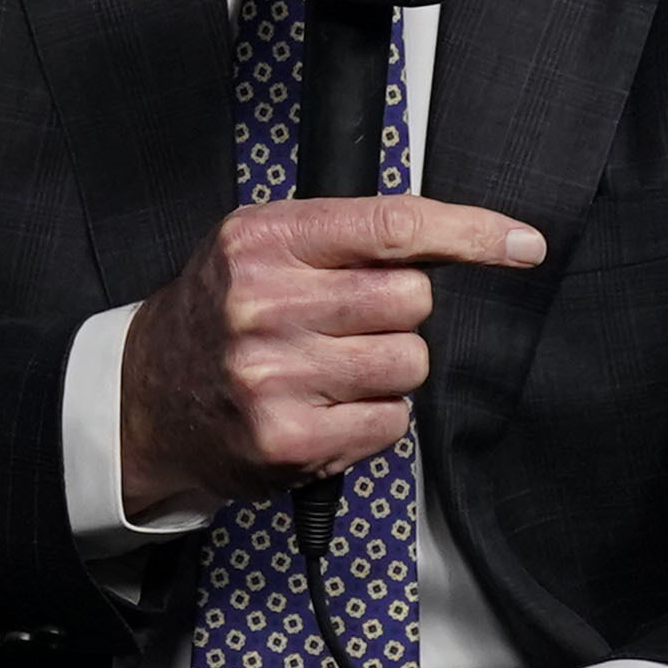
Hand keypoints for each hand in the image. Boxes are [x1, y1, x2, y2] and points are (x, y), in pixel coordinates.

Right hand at [116, 195, 542, 522]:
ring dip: (384, 370)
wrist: (146, 400)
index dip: (470, 233)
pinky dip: (371, 419)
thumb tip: (456, 237)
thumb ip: (346, 236)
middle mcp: (264, 303)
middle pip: (412, 300)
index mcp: (262, 241)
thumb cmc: (217, 316)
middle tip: (344, 324)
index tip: (521, 244)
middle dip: (396, 314)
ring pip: (408, 364)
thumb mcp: (261, 248)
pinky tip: (323, 409)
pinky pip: (390, 422)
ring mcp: (275, 375)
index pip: (392, 227)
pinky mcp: (289, 439)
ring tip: (327, 369)